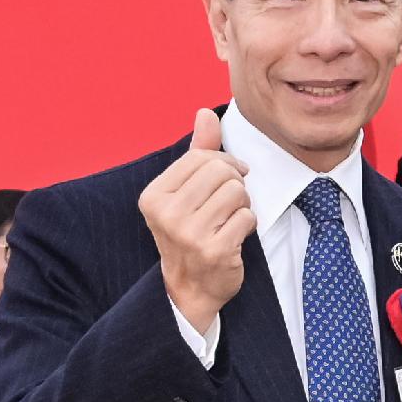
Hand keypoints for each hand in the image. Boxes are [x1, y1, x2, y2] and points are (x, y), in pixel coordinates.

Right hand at [140, 107, 254, 331]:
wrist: (189, 289)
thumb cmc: (190, 233)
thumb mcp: (185, 193)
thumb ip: (198, 152)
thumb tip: (206, 113)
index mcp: (153, 197)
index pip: (200, 158)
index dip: (223, 162)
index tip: (229, 176)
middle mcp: (167, 215)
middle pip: (220, 172)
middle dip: (234, 182)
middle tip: (230, 201)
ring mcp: (189, 235)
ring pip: (236, 192)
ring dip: (242, 204)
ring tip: (230, 219)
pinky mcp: (214, 251)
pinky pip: (247, 217)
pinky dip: (248, 224)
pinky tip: (234, 236)